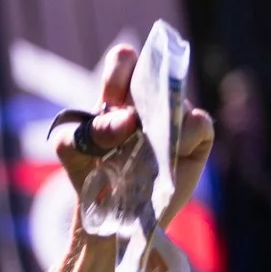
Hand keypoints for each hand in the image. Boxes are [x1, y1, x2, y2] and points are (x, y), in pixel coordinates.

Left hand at [52, 44, 214, 226]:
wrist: (112, 210)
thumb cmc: (88, 170)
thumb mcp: (72, 149)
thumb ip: (89, 132)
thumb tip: (130, 121)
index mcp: (117, 94)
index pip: (125, 61)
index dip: (121, 68)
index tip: (113, 97)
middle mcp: (149, 99)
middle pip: (159, 72)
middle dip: (146, 93)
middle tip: (135, 121)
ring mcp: (174, 116)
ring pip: (178, 100)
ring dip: (160, 123)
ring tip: (144, 150)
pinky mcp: (196, 137)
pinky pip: (198, 124)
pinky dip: (182, 137)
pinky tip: (168, 155)